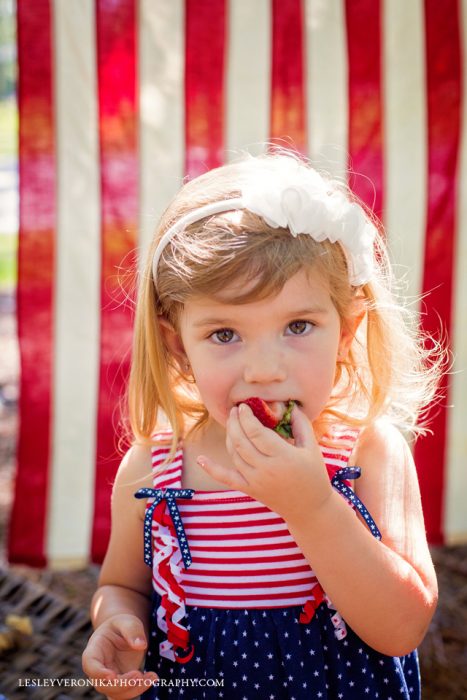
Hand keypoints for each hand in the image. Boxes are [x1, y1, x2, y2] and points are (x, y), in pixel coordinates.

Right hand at [82, 614, 157, 698]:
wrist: (124, 632)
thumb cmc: (122, 625)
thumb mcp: (127, 621)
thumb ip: (132, 630)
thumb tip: (141, 645)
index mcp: (94, 650)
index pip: (90, 665)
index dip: (99, 673)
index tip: (112, 676)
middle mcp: (98, 668)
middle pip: (103, 685)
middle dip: (121, 684)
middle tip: (139, 675)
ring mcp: (108, 679)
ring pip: (115, 694)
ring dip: (133, 690)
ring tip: (152, 676)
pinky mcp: (120, 684)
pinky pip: (126, 694)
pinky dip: (138, 689)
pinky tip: (152, 678)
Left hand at [197, 403, 332, 522]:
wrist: (309, 508)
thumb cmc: (313, 474)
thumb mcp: (312, 447)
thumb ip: (301, 423)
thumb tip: (289, 404)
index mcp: (283, 456)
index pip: (257, 432)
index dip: (246, 417)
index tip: (244, 406)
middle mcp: (266, 469)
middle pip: (241, 441)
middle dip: (234, 422)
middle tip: (234, 410)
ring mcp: (255, 480)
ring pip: (234, 454)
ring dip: (229, 435)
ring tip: (231, 422)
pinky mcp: (249, 489)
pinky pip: (226, 478)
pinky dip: (212, 469)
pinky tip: (200, 459)